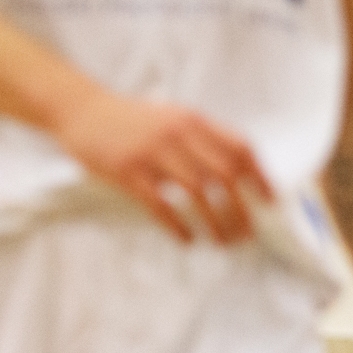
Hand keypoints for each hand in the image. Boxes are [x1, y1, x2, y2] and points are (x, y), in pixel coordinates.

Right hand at [51, 88, 272, 243]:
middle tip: (248, 233)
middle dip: (242, 208)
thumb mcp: (173, 117)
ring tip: (224, 242)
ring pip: (198, 192)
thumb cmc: (133, 120)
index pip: (239, 148)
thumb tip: (239, 170)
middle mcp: (177, 134)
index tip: (269, 202)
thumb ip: (203, 138)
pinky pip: (160, 204)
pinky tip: (187, 239)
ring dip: (216, 222)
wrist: (82, 109)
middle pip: (224, 175)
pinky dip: (177, 226)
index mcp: (193, 121)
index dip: (259, 177)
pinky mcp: (127, 171)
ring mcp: (152, 152)